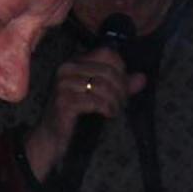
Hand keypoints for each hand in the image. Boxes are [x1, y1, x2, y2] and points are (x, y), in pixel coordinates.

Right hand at [21, 44, 145, 183]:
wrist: (51, 138)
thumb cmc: (74, 116)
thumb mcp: (99, 96)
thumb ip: (120, 86)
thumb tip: (142, 78)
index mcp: (74, 63)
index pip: (107, 53)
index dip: (121, 69)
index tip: (124, 87)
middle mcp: (66, 69)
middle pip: (107, 70)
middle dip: (121, 88)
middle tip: (122, 103)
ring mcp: (63, 85)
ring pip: (103, 86)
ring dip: (115, 100)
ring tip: (115, 110)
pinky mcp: (64, 102)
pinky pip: (96, 101)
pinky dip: (107, 108)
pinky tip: (108, 114)